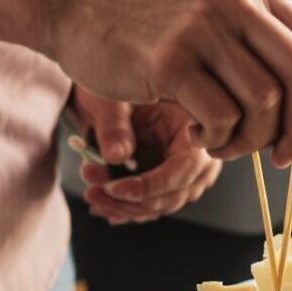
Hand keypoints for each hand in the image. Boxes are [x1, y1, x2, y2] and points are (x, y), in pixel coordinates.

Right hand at [44, 0, 291, 167]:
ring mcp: (203, 27)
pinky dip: (218, 141)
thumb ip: (262, 44)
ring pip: (266, 103)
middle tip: (283, 159)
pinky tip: (196, 134)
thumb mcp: (213, 10)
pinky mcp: (169, 59)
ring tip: (222, 141)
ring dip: (251, 141)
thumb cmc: (142, 20)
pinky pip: (221, 118)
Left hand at [71, 87, 222, 223]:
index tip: (116, 189)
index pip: (185, 168)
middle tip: (94, 192)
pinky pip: (151, 204)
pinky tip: (102, 205)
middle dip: (130, 201)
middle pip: (174, 194)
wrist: (110, 85)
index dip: (152, 185)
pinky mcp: (168, 180)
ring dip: (124, 207)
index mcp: (197, 124)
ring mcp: (185, 170)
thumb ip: (115, 126)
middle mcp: (199, 152)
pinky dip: (126, 208)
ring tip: (93, 195)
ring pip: (160, 204)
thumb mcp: (113, 99)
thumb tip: (116, 157)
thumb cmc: (115, 82)